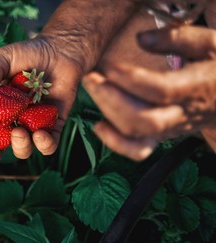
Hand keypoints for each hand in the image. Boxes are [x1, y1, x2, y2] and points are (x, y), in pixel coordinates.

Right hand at [0, 37, 82, 166]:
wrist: (60, 51)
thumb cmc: (29, 53)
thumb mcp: (6, 56)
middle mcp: (11, 121)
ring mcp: (31, 125)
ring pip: (22, 149)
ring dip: (19, 147)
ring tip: (20, 132)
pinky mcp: (53, 126)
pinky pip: (48, 145)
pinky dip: (44, 144)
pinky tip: (41, 134)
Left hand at [83, 25, 215, 160]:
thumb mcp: (210, 44)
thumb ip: (177, 39)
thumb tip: (141, 39)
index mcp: (196, 88)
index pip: (161, 91)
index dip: (131, 81)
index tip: (109, 67)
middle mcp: (182, 114)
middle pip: (143, 119)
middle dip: (111, 99)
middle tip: (92, 78)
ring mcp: (170, 129)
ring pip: (137, 134)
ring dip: (108, 114)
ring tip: (93, 89)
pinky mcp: (161, 136)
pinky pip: (138, 149)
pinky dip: (115, 142)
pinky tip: (99, 126)